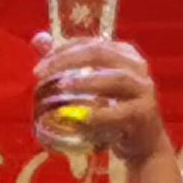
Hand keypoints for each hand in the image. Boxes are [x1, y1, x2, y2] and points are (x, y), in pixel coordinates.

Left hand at [27, 35, 172, 182]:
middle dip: (68, 60)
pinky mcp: (144, 114)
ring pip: (116, 79)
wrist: (143, 143)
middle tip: (42, 73)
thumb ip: (67, 61)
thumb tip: (38, 39)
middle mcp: (137, 67)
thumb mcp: (92, 84)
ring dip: (87, 82)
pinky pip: (120, 112)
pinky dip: (99, 114)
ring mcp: (143, 90)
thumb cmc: (113, 109)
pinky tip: (80, 117)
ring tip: (61, 86)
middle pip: (102, 54)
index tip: (40, 64)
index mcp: (124, 54)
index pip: (91, 43)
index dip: (64, 49)